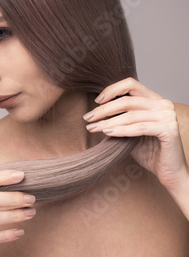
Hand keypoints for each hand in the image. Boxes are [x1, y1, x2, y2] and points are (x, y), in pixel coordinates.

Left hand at [83, 77, 188, 193]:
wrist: (168, 172)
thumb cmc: (149, 152)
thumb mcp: (131, 131)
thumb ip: (119, 119)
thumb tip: (95, 112)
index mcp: (154, 100)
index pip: (131, 84)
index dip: (112, 90)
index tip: (96, 101)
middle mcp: (163, 104)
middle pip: (127, 100)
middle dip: (104, 109)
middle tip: (87, 118)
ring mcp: (168, 116)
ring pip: (131, 115)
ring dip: (108, 122)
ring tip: (93, 128)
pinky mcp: (169, 129)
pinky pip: (140, 127)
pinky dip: (122, 130)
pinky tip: (108, 133)